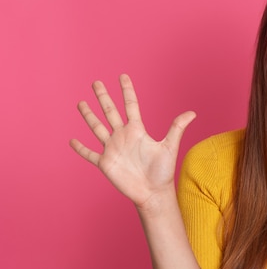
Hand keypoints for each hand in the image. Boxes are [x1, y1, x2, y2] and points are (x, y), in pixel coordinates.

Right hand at [70, 74, 195, 208]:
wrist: (153, 192)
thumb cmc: (163, 172)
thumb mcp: (170, 147)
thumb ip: (177, 128)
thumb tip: (193, 112)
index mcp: (137, 131)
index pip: (130, 105)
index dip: (126, 90)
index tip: (123, 76)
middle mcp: (123, 137)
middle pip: (110, 112)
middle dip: (103, 97)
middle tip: (96, 82)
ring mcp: (112, 149)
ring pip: (97, 128)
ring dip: (89, 116)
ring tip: (81, 103)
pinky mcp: (105, 163)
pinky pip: (89, 154)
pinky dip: (80, 148)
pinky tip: (72, 140)